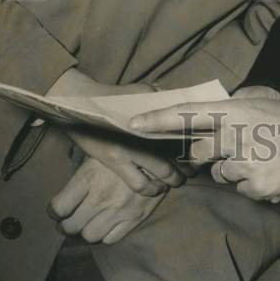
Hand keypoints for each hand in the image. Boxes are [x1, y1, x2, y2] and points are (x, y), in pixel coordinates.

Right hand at [46, 66, 182, 194]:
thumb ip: (159, 98)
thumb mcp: (141, 91)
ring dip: (170, 181)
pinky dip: (151, 189)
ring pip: (159, 173)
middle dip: (185, 169)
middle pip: (174, 156)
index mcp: (152, 118)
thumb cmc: (114, 97)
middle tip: (190, 173)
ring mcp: (130, 150)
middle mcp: (144, 135)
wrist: (81, 104)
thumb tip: (178, 103)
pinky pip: (138, 183)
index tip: (198, 154)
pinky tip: (157, 188)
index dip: (191, 148)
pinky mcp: (115, 162)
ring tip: (175, 182)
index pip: (179, 135)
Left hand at [48, 157, 162, 243]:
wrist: (163, 151)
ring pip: (90, 236)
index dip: (54, 211)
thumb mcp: (100, 153)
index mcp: (89, 177)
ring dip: (86, 230)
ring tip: (88, 222)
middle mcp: (101, 197)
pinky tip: (106, 223)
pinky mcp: (135, 218)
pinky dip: (105, 234)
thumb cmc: (126, 148)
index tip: (56, 209)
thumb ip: (82, 173)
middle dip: (66, 226)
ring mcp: (119, 210)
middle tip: (68, 220)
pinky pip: (111, 238)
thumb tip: (67, 189)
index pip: (59, 208)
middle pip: (71, 227)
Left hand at [129, 95, 279, 203]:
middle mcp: (233, 135)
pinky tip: (269, 173)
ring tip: (259, 159)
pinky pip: (240, 189)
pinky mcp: (253, 185)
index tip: (135, 125)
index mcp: (234, 110)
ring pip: (220, 173)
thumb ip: (236, 104)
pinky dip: (251, 184)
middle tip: (228, 149)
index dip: (158, 119)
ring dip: (233, 170)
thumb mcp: (261, 102)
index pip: (187, 114)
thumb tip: (217, 106)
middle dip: (205, 155)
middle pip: (198, 152)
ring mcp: (242, 162)